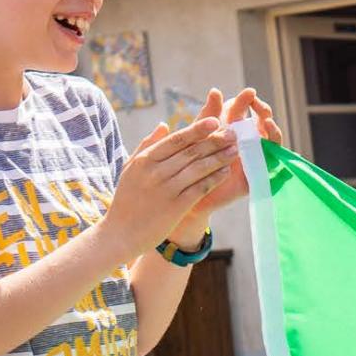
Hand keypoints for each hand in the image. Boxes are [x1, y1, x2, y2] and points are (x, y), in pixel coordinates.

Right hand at [111, 98, 240, 248]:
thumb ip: (147, 145)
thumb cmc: (127, 199)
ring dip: (219, 158)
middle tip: (233, 133)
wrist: (120, 234)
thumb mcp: (131, 169)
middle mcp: (155, 172)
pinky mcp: (176, 207)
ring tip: (235, 150)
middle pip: (190, 152)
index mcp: (144, 160)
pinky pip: (200, 188)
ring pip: (198, 168)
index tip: (215, 121)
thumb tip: (164, 125)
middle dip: (214, 141)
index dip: (197, 130)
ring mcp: (166, 190)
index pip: (176, 140)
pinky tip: (226, 172)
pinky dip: (214, 179)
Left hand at [163, 89, 284, 245]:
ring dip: (272, 130)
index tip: (249, 93)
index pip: (245, 110)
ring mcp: (252, 159)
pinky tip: (270, 148)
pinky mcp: (254, 176)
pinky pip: (270, 166)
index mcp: (231, 129)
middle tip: (258, 106)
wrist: (183, 192)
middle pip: (261, 122)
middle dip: (263, 111)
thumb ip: (208, 115)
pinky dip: (273, 155)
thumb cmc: (188, 161)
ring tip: (267, 121)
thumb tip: (215, 91)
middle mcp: (244, 142)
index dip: (248, 101)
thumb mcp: (198, 135)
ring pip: (270, 142)